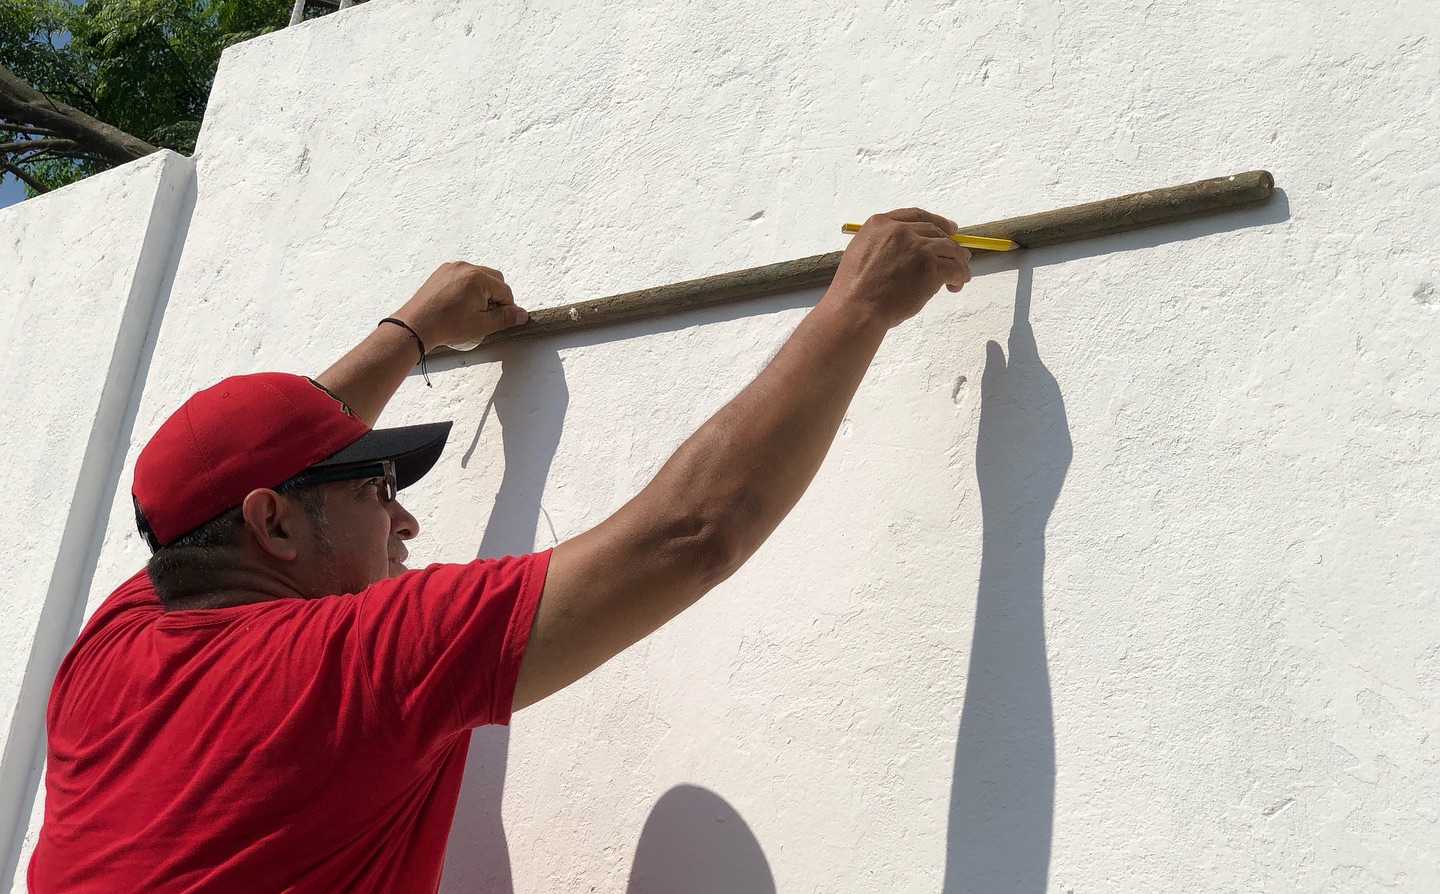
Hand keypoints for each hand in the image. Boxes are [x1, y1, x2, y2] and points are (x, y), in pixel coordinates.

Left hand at [390, 262, 529, 348]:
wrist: (416, 325)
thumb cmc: (446, 325)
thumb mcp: (482, 325)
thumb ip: (506, 318)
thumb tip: (522, 314)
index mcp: (478, 278)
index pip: (505, 290)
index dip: (506, 307)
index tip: (499, 319)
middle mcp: (465, 268)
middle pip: (494, 279)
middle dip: (495, 296)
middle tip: (486, 315)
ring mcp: (452, 268)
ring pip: (479, 277)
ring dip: (482, 291)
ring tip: (471, 311)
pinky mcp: (442, 272)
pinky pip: (463, 276)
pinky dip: (467, 288)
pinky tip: (459, 304)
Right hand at [825, 208, 971, 328]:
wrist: (856, 310)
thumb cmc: (854, 291)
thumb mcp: (861, 252)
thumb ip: (884, 244)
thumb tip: (910, 250)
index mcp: (880, 224)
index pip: (916, 216)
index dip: (937, 222)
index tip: (949, 229)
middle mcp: (900, 231)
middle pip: (935, 232)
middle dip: (950, 244)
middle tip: (959, 256)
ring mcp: (917, 248)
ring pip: (949, 249)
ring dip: (958, 262)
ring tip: (960, 275)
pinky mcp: (930, 268)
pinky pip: (955, 268)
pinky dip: (960, 275)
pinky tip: (957, 283)